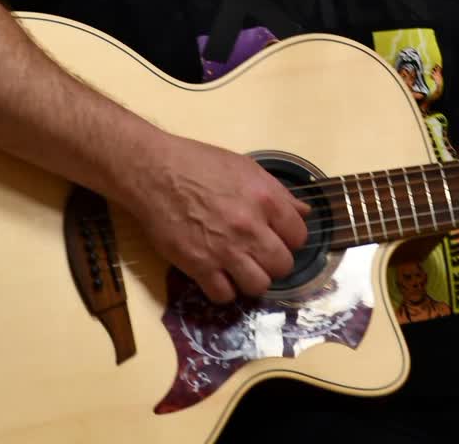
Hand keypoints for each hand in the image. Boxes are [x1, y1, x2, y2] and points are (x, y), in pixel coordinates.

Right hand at [126, 133, 309, 303]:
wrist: (154, 172)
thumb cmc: (199, 164)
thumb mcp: (246, 168)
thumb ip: (278, 193)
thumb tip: (304, 213)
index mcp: (265, 200)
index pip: (299, 237)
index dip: (290, 239)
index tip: (278, 237)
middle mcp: (249, 228)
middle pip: (282, 266)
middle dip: (275, 263)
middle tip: (261, 255)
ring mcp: (224, 250)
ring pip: (258, 286)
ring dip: (252, 280)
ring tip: (242, 269)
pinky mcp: (198, 266)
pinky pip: (224, 295)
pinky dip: (224, 290)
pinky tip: (219, 276)